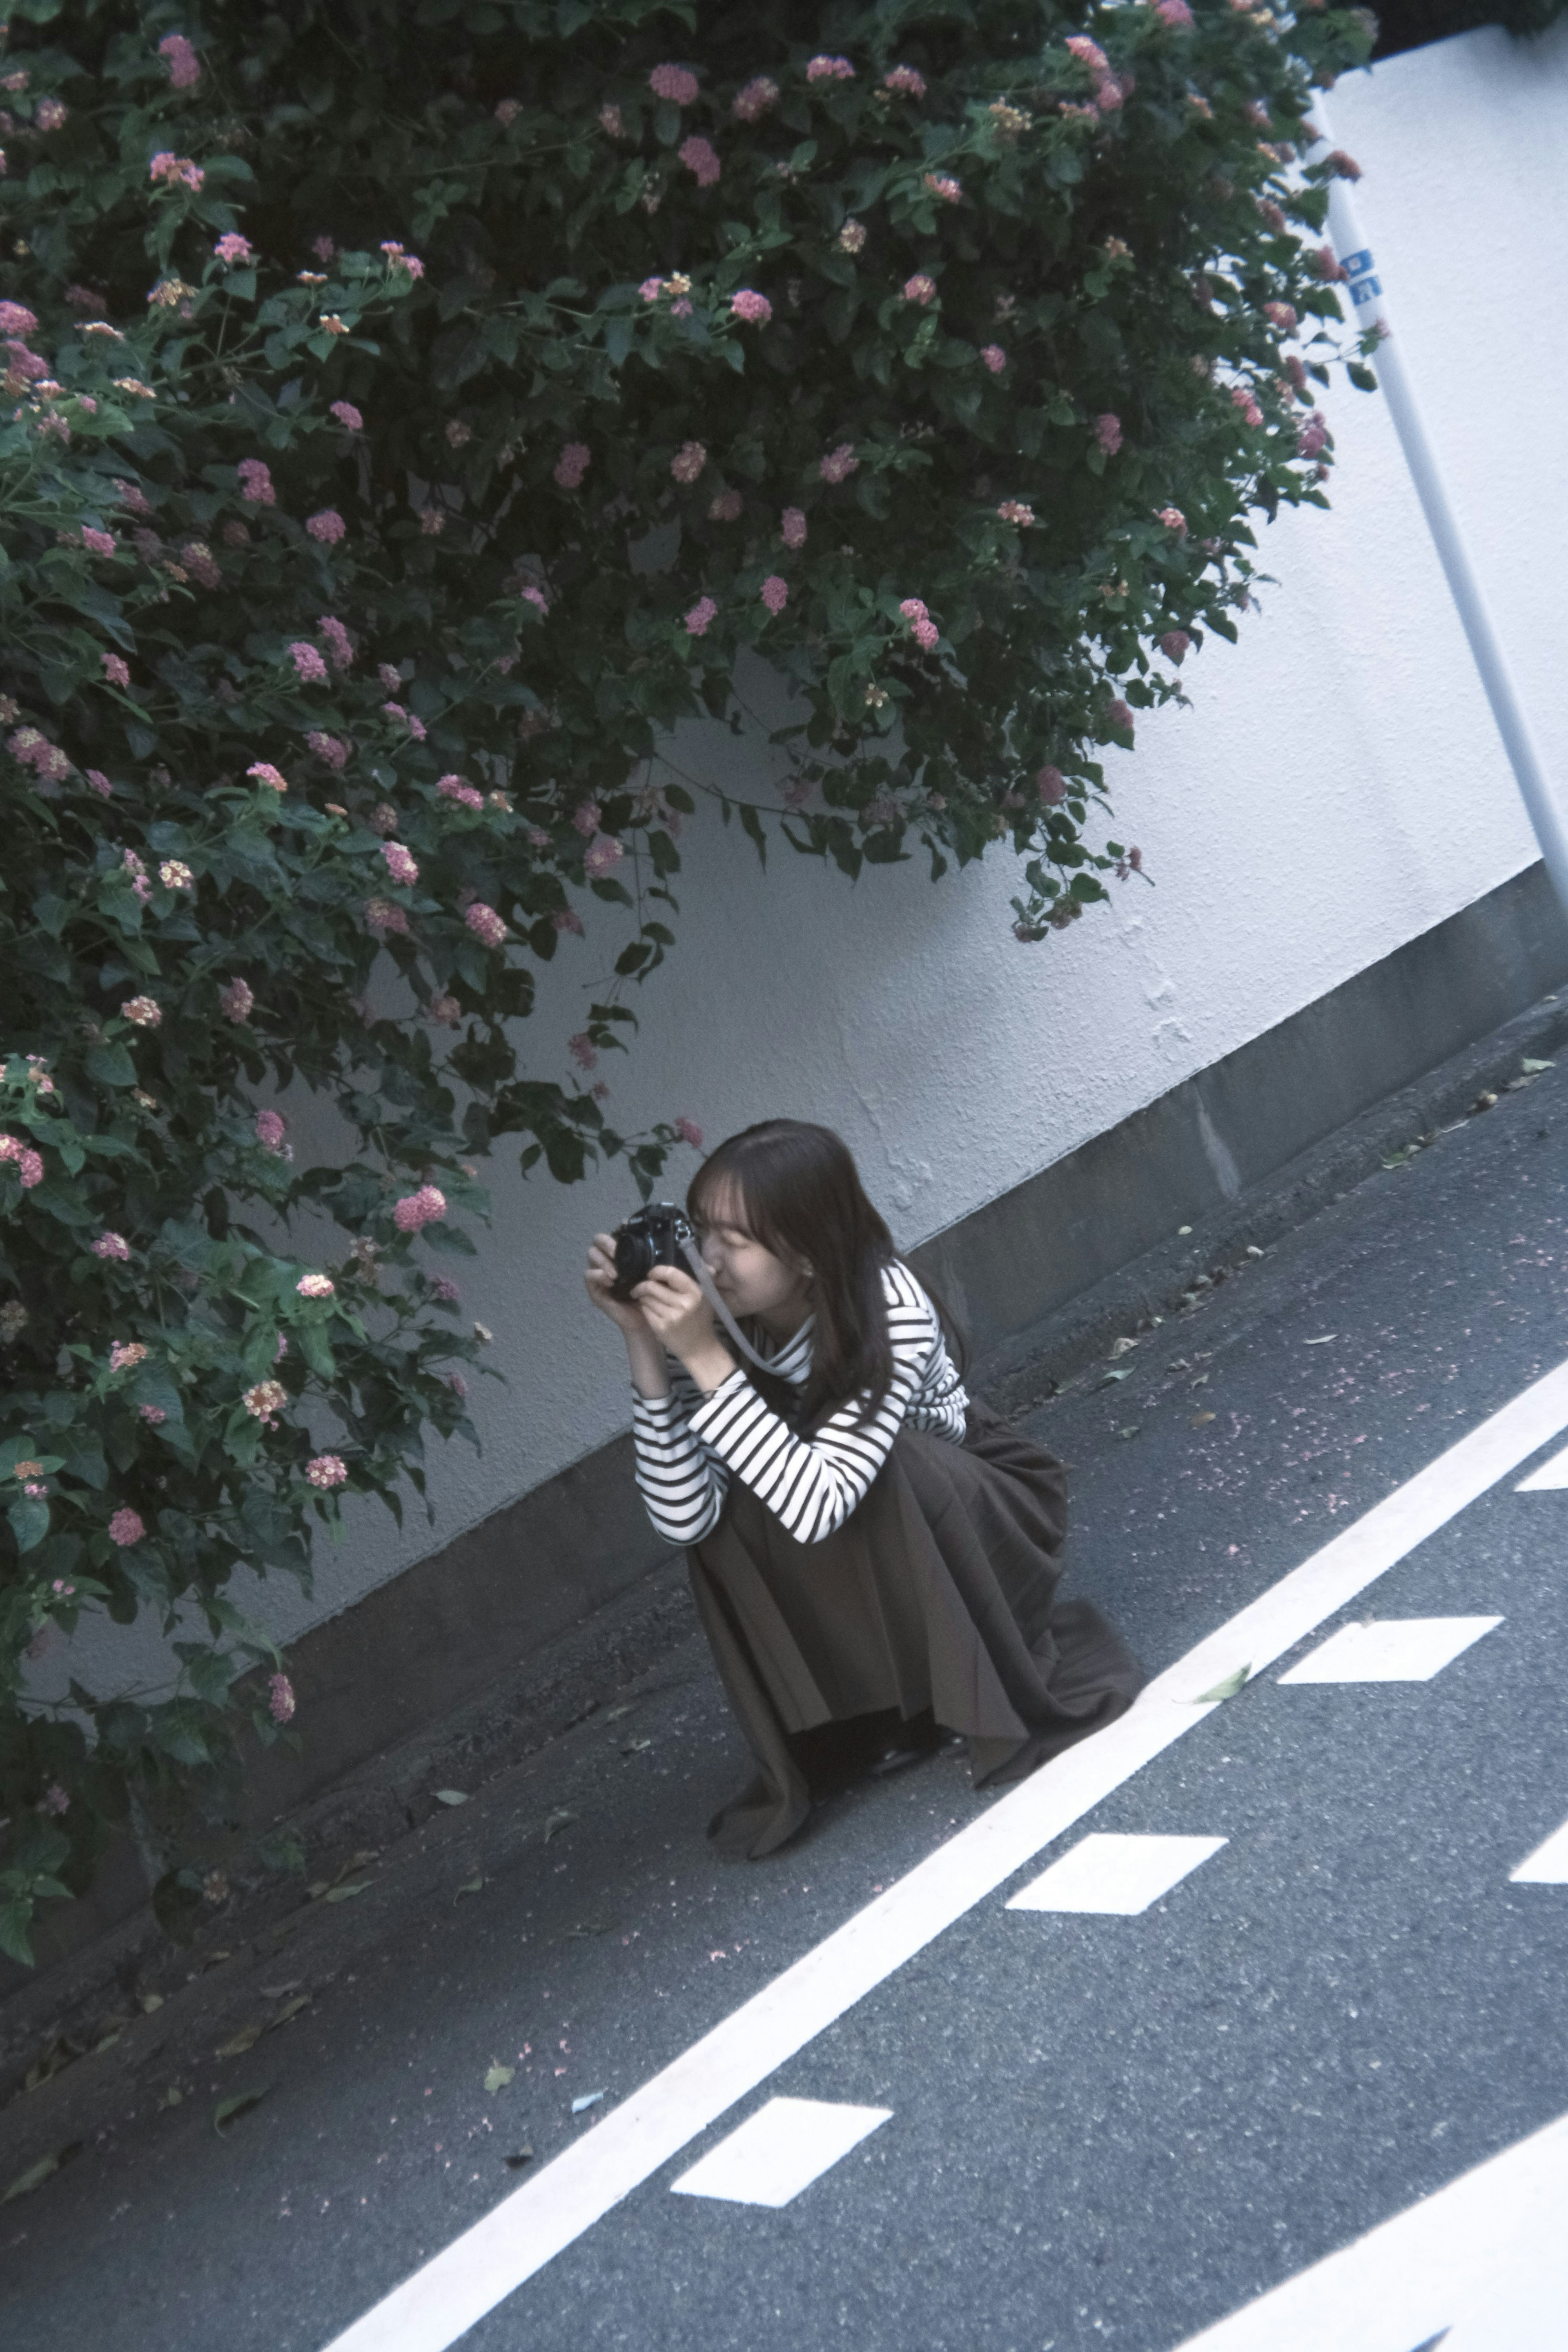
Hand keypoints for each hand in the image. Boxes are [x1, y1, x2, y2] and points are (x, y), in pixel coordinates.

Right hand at [584, 1232, 650, 1337]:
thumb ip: (649, 1259)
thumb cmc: (650, 1295)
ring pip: (592, 1255)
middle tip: (616, 1252)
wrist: (646, 1320)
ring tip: (615, 1273)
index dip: (618, 1228)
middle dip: (607, 1244)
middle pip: (598, 1241)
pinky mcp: (596, 1289)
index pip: (614, 1235)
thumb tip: (653, 1239)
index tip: (625, 1224)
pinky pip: (588, 1276)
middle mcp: (609, 1261)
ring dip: (603, 1261)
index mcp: (622, 1256)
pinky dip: (597, 1275)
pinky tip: (609, 1281)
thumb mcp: (652, 1275)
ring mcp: (600, 1274)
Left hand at [633, 1265, 732, 1389]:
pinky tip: (650, 1309)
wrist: (700, 1349)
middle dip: (643, 1285)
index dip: (657, 1271)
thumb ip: (703, 1278)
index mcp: (696, 1293)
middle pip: (652, 1286)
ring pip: (646, 1298)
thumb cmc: (701, 1320)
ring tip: (646, 1298)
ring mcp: (671, 1317)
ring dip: (643, 1297)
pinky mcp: (661, 1328)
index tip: (652, 1273)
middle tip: (641, 1286)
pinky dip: (645, 1308)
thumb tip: (703, 1261)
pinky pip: (646, 1311)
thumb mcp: (707, 1298)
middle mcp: (684, 1304)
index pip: (671, 1273)